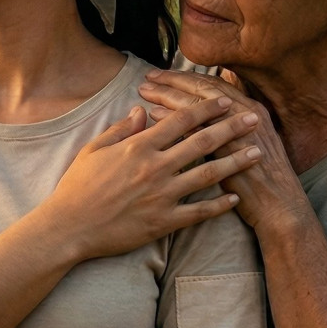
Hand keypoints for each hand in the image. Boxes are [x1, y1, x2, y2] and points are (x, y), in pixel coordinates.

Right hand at [41, 95, 263, 261]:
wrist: (69, 227)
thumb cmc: (77, 187)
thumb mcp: (93, 150)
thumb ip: (121, 129)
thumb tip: (142, 111)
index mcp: (138, 147)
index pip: (180, 120)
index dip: (205, 108)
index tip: (224, 100)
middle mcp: (155, 168)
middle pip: (202, 142)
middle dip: (232, 127)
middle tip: (254, 118)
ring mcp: (162, 196)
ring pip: (208, 174)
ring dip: (236, 162)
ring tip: (257, 152)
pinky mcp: (163, 221)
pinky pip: (198, 212)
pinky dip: (219, 205)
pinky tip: (235, 197)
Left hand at [139, 69, 312, 234]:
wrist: (280, 206)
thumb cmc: (262, 176)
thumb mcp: (250, 140)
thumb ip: (227, 122)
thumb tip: (200, 109)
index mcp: (251, 107)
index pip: (212, 84)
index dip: (185, 77)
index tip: (160, 74)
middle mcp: (247, 113)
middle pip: (202, 89)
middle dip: (172, 81)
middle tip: (148, 77)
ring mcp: (239, 133)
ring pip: (198, 106)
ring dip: (169, 96)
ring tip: (146, 92)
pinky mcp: (230, 154)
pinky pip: (197, 131)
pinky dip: (175, 122)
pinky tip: (155, 116)